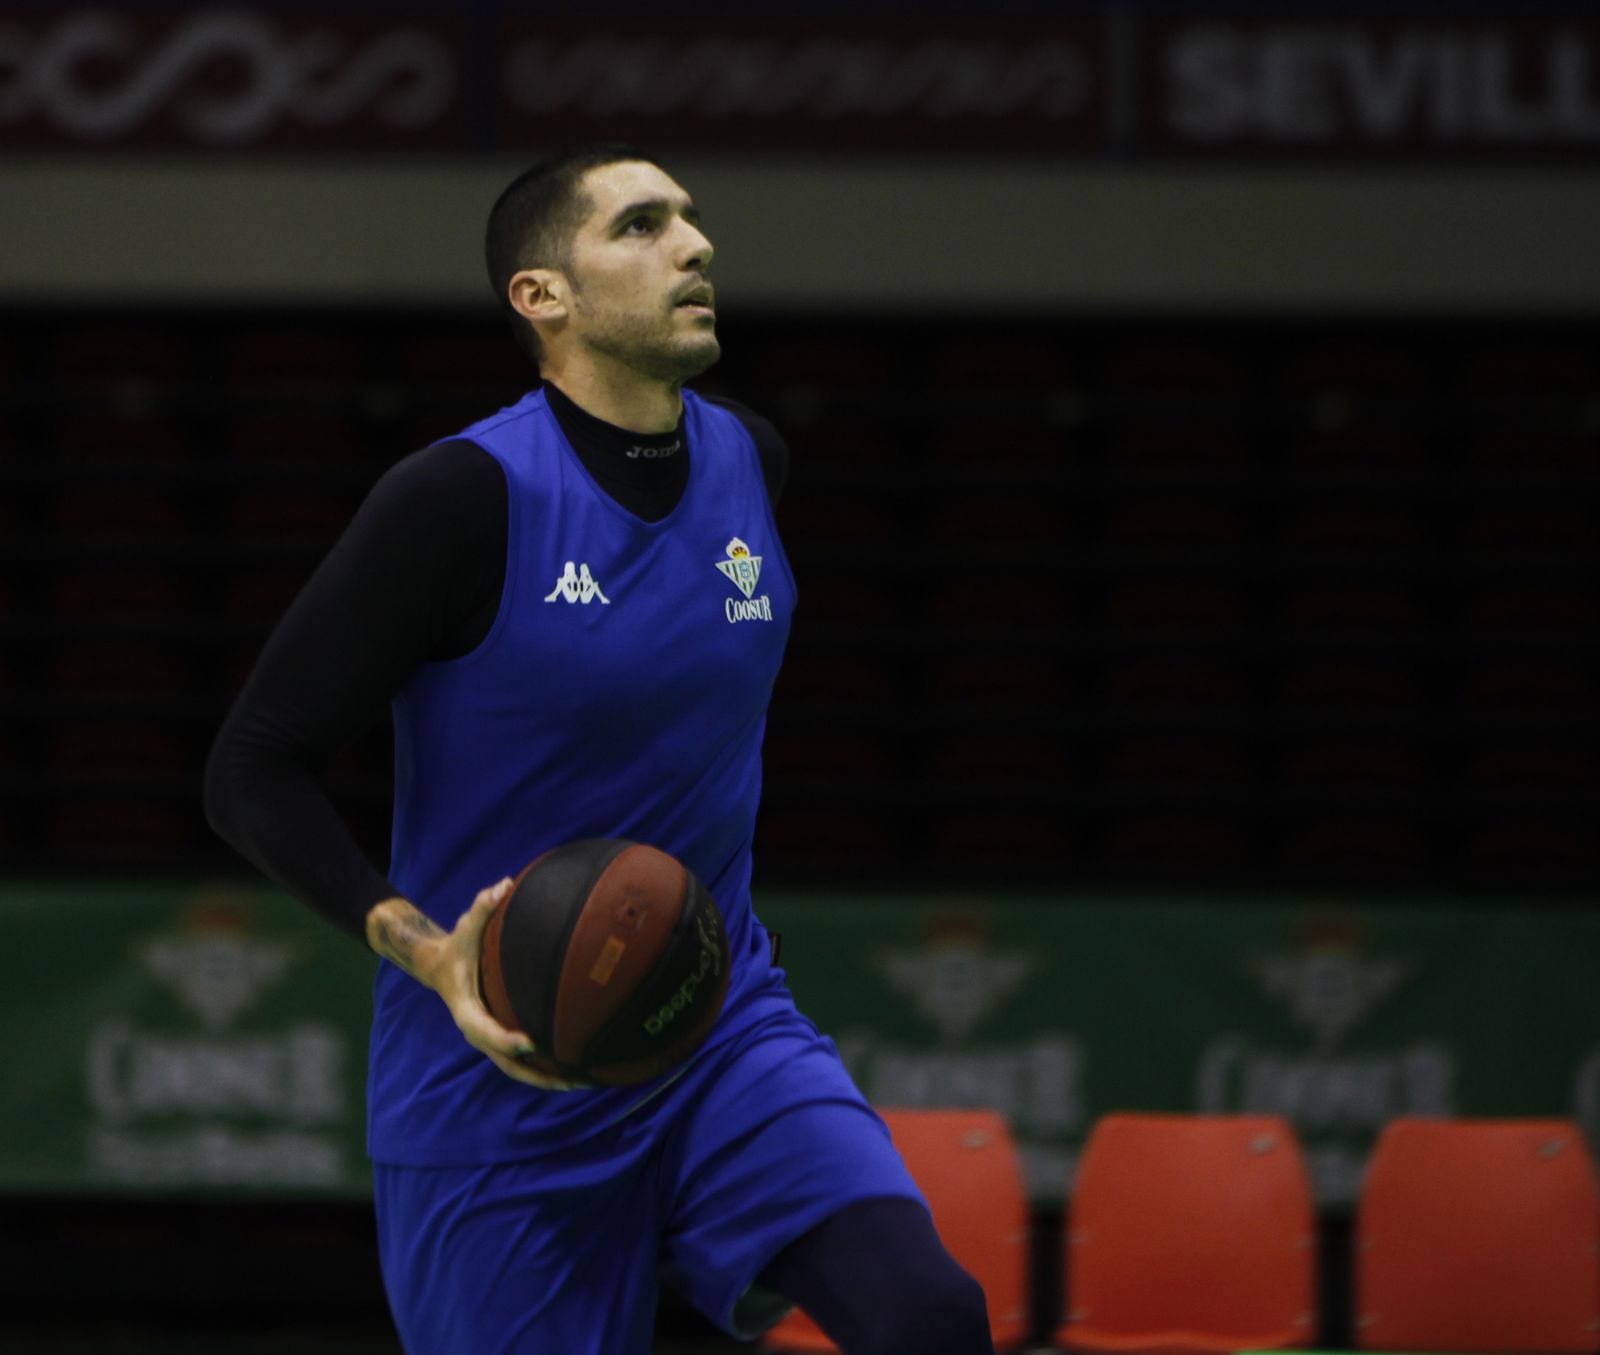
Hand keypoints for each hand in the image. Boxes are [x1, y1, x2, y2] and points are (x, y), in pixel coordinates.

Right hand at [366, 880, 583, 1090]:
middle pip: (508, 1063)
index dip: (504, 1039)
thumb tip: (502, 885)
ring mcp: (491, 1038)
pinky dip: (548, 1066)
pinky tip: (579, 1066)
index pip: (484, 1030)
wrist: (442, 966)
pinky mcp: (503, 1038)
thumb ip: (482, 907)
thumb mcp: (466, 926)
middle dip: (540, 1074)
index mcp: (467, 1010)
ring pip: (519, 1069)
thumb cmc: (459, 945)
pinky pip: (526, 1060)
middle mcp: (480, 1031)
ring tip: (586, 1080)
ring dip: (550, 1078)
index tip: (529, 1044)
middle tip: (574, 1078)